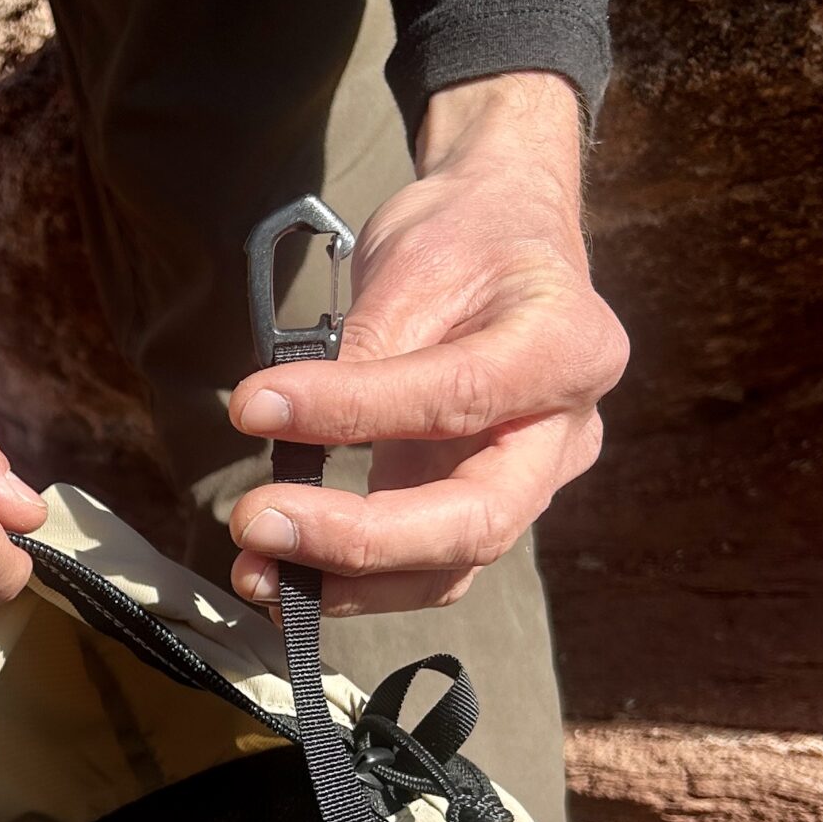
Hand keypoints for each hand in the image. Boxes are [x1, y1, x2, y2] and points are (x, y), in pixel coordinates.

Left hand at [225, 72, 625, 614]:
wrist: (504, 238)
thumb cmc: (465, 240)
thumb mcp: (414, 262)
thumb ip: (363, 349)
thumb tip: (281, 421)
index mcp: (568, 348)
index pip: (457, 398)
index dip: (352, 412)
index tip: (255, 407)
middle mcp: (564, 433)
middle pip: (477, 522)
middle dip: (358, 540)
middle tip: (257, 524)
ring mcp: (530, 483)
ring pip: (451, 566)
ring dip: (346, 582)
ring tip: (254, 569)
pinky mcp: (482, 506)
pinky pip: (427, 568)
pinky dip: (353, 582)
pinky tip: (283, 578)